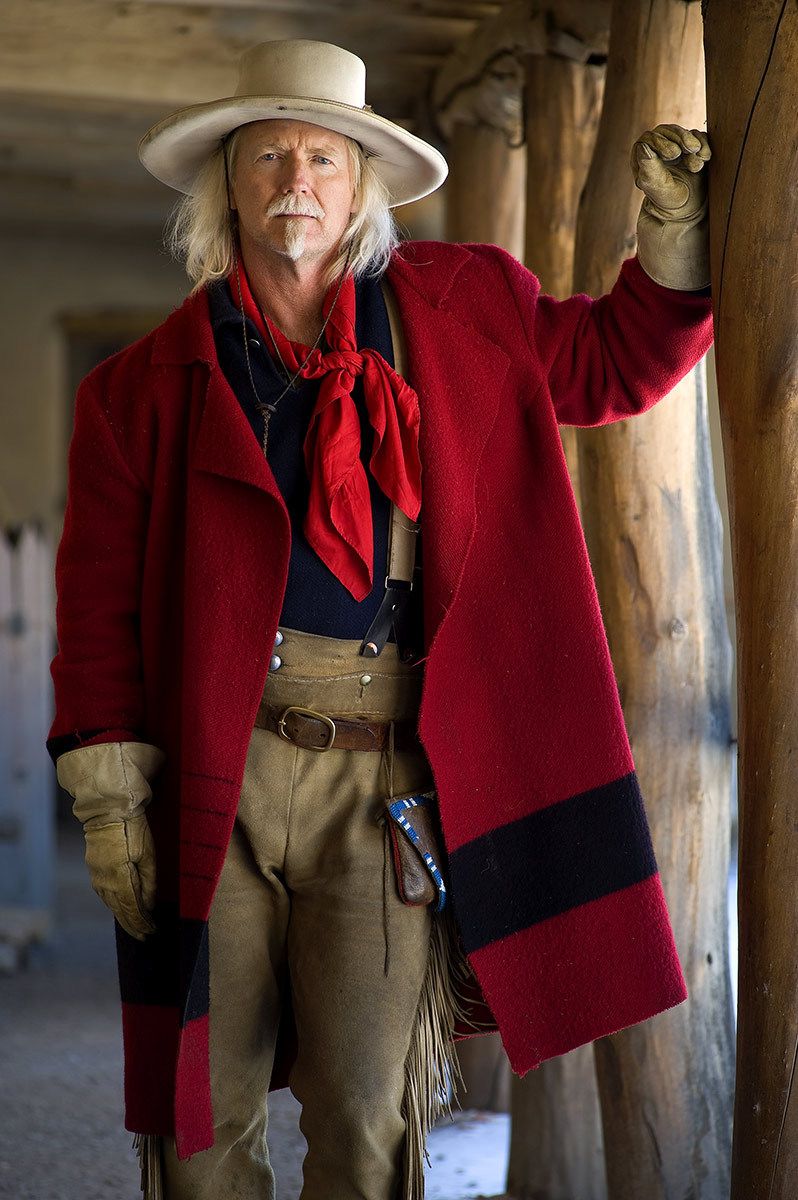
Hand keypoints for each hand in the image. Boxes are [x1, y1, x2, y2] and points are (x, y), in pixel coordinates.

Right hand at [82, 812, 156, 939]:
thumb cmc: (133, 829)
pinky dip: (113, 904)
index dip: (142, 922)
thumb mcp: (148, 854)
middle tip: (144, 936)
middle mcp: (105, 882)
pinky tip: (119, 907)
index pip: (133, 909)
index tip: (151, 932)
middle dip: (133, 925)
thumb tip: (150, 904)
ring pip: (110, 903)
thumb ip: (149, 881)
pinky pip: (104, 893)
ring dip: (122, 916)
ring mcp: (97, 876)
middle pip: (120, 910)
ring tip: (134, 927)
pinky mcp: (94, 869)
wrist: (108, 811)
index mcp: (120, 879)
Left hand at [630, 123, 711, 290]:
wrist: (688, 210)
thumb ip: (649, 167)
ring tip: (698, 163)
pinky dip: (703, 144)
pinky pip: (698, 136)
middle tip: (689, 151)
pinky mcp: (691, 148)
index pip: (649, 138)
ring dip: (693, 143)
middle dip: (681, 139)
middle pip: (667, 131)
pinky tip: (705, 158)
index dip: (661, 142)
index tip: (674, 154)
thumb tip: (643, 145)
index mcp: (643, 158)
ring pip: (682, 132)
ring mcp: (675, 147)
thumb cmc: (669, 201)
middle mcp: (657, 150)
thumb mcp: (658, 186)